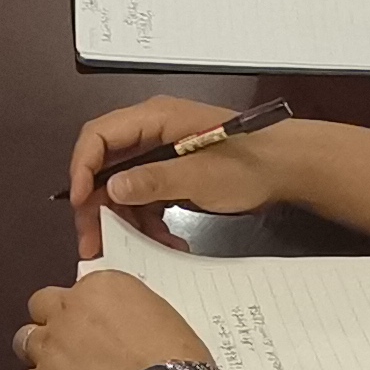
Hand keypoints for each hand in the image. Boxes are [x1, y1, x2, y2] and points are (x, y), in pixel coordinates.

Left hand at [11, 271, 212, 369]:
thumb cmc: (178, 365)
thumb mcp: (159, 317)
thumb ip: (126, 313)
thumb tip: (117, 327)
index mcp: (101, 286)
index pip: (76, 290)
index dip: (84, 313)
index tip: (95, 330)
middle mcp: (68, 309)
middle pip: (41, 306)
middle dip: (53, 324)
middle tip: (73, 348)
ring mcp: (50, 347)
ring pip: (24, 341)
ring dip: (40, 355)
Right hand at [65, 95, 299, 258]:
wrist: (289, 168)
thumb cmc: (248, 165)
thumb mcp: (198, 176)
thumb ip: (152, 181)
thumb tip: (109, 190)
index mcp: (153, 119)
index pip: (98, 136)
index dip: (81, 169)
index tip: (80, 206)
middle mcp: (151, 132)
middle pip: (105, 165)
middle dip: (97, 205)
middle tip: (93, 243)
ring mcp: (162, 153)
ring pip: (124, 187)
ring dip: (126, 220)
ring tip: (137, 250)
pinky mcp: (173, 173)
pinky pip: (146, 197)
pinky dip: (148, 221)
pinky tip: (164, 243)